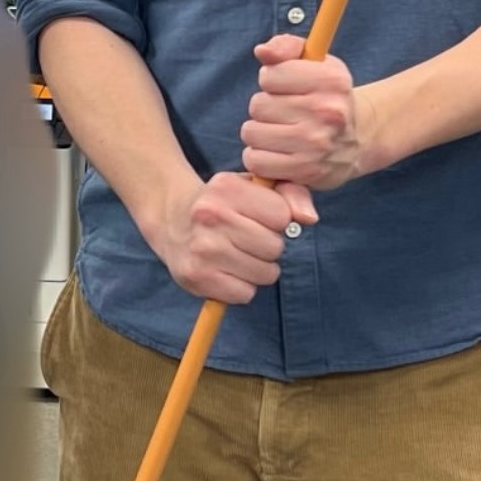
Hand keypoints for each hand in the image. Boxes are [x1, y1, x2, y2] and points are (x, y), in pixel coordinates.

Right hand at [148, 170, 318, 305]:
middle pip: (275, 248)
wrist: (171, 218)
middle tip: (247, 238)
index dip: (277, 220)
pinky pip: (245, 294)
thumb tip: (310, 218)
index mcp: (227, 188)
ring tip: (238, 255)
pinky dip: (242, 287)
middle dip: (268, 246)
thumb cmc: (224, 203)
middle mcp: (212, 216)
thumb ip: (291, 193)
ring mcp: (202, 249)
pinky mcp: (196, 277)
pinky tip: (227, 270)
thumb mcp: (254, 186)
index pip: (282, 216)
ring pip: (264, 274)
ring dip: (258, 269)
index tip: (259, 217)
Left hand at [242, 36, 378, 188]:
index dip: (271, 80)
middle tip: (285, 113)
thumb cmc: (327, 96)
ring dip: (259, 133)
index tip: (286, 87)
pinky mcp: (305, 171)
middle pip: (258, 105)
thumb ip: (286, 47)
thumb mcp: (316, 63)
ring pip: (252, 133)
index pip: (269, 76)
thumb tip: (262, 51)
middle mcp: (327, 112)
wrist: (358, 140)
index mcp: (331, 81)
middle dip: (265, 108)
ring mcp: (317, 144)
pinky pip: (256, 161)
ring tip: (280, 132)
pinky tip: (277, 152)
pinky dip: (260, 158)